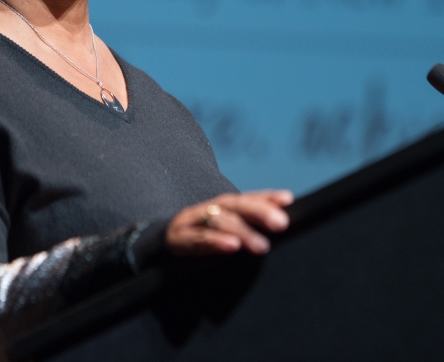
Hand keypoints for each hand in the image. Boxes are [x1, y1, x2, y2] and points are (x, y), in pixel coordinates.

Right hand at [165, 190, 293, 256]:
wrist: (155, 245)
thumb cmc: (196, 239)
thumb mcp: (221, 232)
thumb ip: (244, 229)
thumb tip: (279, 227)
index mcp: (220, 206)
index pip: (246, 198)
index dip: (266, 197)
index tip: (288, 199)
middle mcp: (207, 208)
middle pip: (234, 205)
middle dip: (259, 211)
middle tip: (282, 223)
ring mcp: (191, 221)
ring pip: (218, 221)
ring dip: (242, 231)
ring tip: (262, 246)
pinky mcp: (178, 238)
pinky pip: (198, 239)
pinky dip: (215, 242)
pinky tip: (231, 246)